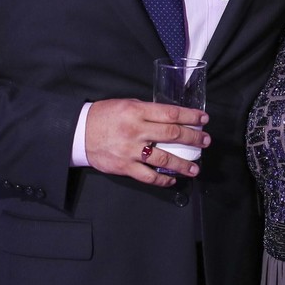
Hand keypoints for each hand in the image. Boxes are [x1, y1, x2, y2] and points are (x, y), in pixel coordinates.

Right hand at [85, 99, 208, 185]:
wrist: (79, 132)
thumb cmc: (104, 116)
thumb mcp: (127, 105)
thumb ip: (148, 111)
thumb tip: (171, 117)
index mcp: (138, 112)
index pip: (171, 113)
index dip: (191, 116)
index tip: (204, 119)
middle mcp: (136, 131)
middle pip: (172, 135)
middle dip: (193, 139)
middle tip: (205, 142)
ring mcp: (131, 151)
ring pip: (164, 159)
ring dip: (183, 165)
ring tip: (195, 168)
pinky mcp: (125, 167)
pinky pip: (148, 176)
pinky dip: (163, 180)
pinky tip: (172, 180)